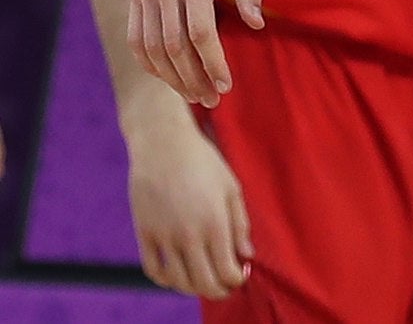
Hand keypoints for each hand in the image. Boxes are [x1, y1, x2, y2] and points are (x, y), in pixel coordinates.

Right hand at [127, 106, 252, 298]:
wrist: (164, 145)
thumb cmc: (204, 162)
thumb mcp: (231, 188)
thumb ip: (240, 225)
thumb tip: (245, 256)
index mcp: (215, 223)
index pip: (226, 272)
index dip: (236, 280)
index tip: (240, 275)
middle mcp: (188, 235)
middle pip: (203, 283)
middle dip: (218, 290)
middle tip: (225, 286)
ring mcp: (163, 236)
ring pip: (178, 281)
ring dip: (193, 288)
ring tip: (204, 280)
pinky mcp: (144, 233)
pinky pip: (153, 270)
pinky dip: (165, 280)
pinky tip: (177, 275)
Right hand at [129, 0, 262, 107]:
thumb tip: (257, 25)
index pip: (200, 31)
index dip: (213, 62)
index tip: (226, 84)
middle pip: (174, 45)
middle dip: (193, 77)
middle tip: (213, 98)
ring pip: (150, 46)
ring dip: (171, 76)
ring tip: (194, 94)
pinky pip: (136, 36)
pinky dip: (150, 61)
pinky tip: (169, 76)